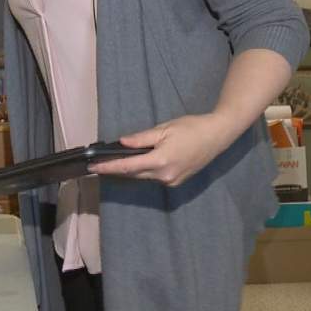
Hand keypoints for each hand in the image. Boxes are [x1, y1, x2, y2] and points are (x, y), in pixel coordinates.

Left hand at [89, 113, 233, 185]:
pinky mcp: (176, 181)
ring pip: (143, 177)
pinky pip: (154, 177)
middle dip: (116, 170)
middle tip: (99, 164)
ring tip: (114, 162)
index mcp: (161, 161)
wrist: (217, 136)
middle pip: (133, 174)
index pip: (128, 167)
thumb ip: (141, 138)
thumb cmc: (191, 128)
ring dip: (130, 170)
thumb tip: (122, 143)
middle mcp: (165, 175)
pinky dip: (143, 171)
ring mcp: (172, 181)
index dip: (109, 168)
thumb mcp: (164, 129)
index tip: (94, 168)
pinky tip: (137, 163)